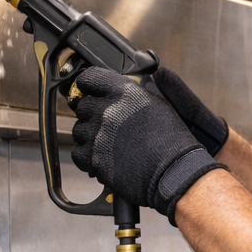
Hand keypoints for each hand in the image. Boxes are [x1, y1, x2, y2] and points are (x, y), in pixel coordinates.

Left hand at [71, 67, 225, 221]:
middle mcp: (108, 111)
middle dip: (90, 113)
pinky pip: (77, 153)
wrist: (173, 172)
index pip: (89, 78)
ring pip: (79, 130)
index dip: (86, 85)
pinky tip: (101, 157)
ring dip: (89, 135)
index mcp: (125, 93)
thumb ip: (136, 92)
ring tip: (107, 143)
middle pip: (82, 106)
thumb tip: (125, 86)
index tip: (87, 91)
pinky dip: (86, 156)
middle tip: (105, 124)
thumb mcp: (158, 104)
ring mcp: (99, 135)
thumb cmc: (171, 141)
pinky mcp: (94, 159)